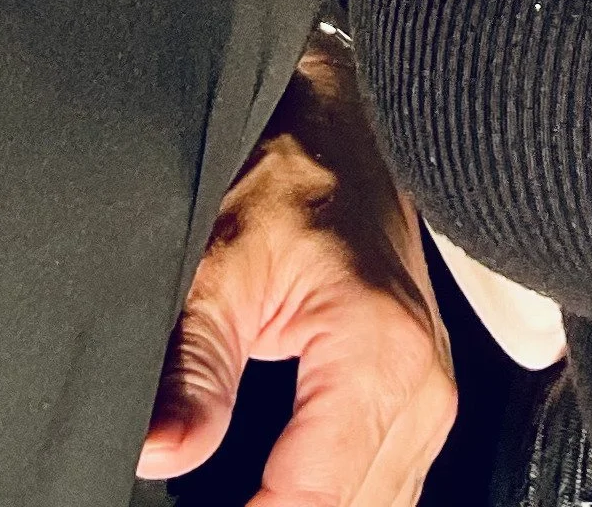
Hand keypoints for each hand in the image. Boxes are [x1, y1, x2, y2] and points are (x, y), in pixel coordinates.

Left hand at [140, 37, 455, 503]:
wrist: (345, 122)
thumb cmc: (288, 172)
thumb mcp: (221, 260)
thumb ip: (194, 364)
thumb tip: (160, 451)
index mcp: (378, 353)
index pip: (312, 501)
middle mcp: (422, 385)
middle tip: (200, 503)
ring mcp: (430, 395)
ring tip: (247, 497)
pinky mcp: (421, 398)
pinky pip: (388, 488)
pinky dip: (340, 502)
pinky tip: (285, 494)